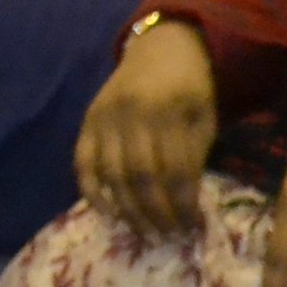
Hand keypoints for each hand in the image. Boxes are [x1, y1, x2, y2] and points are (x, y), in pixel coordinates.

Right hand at [76, 20, 219, 236]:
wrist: (159, 49)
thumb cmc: (190, 89)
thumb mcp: (204, 116)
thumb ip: (195, 155)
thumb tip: (185, 203)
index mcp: (167, 109)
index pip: (175, 169)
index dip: (183, 203)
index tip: (192, 228)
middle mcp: (130, 113)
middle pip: (140, 176)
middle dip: (156, 213)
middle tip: (168, 237)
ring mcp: (103, 117)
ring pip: (111, 175)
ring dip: (128, 211)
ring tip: (146, 233)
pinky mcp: (86, 122)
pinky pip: (83, 165)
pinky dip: (93, 194)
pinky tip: (110, 216)